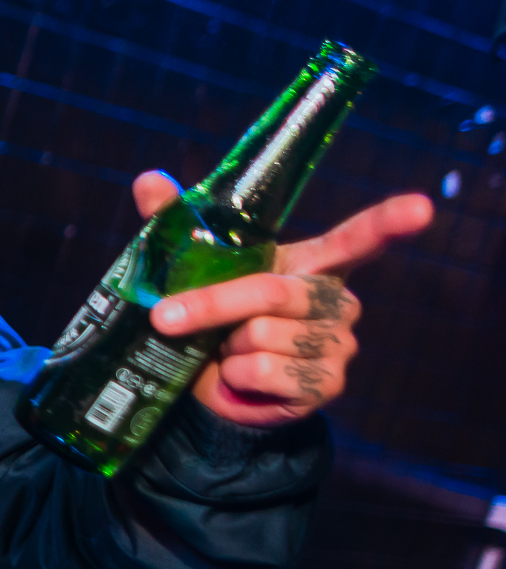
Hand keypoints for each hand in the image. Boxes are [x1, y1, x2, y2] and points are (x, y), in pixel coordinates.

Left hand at [133, 170, 434, 426]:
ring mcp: (337, 344)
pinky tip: (243, 377)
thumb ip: (175, 223)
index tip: (421, 209)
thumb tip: (147, 179)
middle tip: (166, 316)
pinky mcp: (325, 384)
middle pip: (271, 292)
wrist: (214, 388)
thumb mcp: (192, 271)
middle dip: (212, 305)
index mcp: (313, 265)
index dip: (389, 223)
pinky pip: (265, 369)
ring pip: (262, 334)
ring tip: (229, 351)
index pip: (357, 240)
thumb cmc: (213, 319)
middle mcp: (336, 301)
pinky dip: (237, 374)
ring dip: (226, 345)